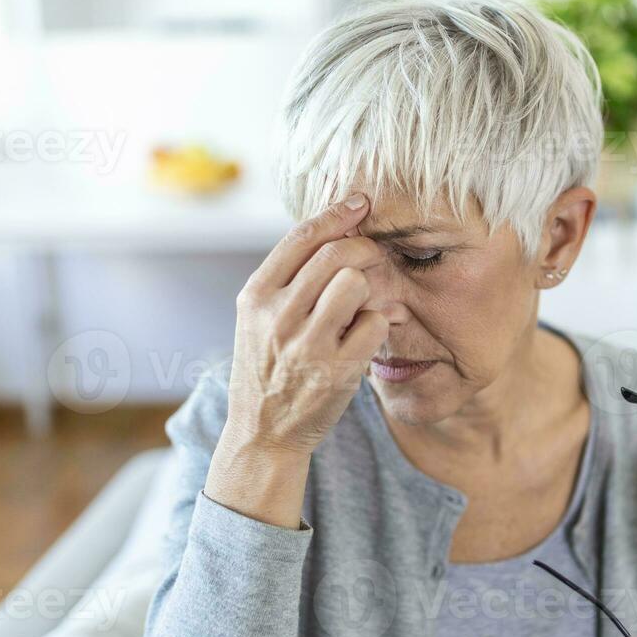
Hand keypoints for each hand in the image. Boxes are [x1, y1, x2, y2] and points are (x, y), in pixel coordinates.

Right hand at [223, 193, 388, 456]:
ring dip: (370, 288)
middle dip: (364, 248)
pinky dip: (380, 323)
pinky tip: (368, 334)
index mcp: (256, 297)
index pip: (301, 237)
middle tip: (373, 257)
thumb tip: (338, 231)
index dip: (336, 213)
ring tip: (363, 304)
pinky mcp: (337, 370)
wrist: (263, 433)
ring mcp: (307, 345)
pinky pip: (375, 322)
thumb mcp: (259, 320)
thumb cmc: (268, 369)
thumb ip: (290, 280)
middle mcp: (277, 317)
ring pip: (356, 283)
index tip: (360, 203)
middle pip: (336, 254)